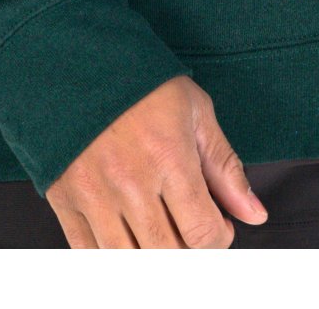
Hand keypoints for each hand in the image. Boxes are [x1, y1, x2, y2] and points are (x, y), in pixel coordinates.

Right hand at [46, 77, 268, 248]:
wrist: (78, 57)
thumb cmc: (138, 80)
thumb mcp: (194, 110)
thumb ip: (224, 166)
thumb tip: (253, 213)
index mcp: (168, 156)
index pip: (203, 234)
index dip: (219, 237)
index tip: (216, 224)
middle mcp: (129, 181)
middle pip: (168, 255)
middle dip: (187, 249)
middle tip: (188, 226)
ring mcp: (94, 193)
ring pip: (129, 261)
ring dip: (150, 254)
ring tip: (157, 227)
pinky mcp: (64, 198)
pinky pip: (88, 253)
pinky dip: (110, 255)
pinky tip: (125, 232)